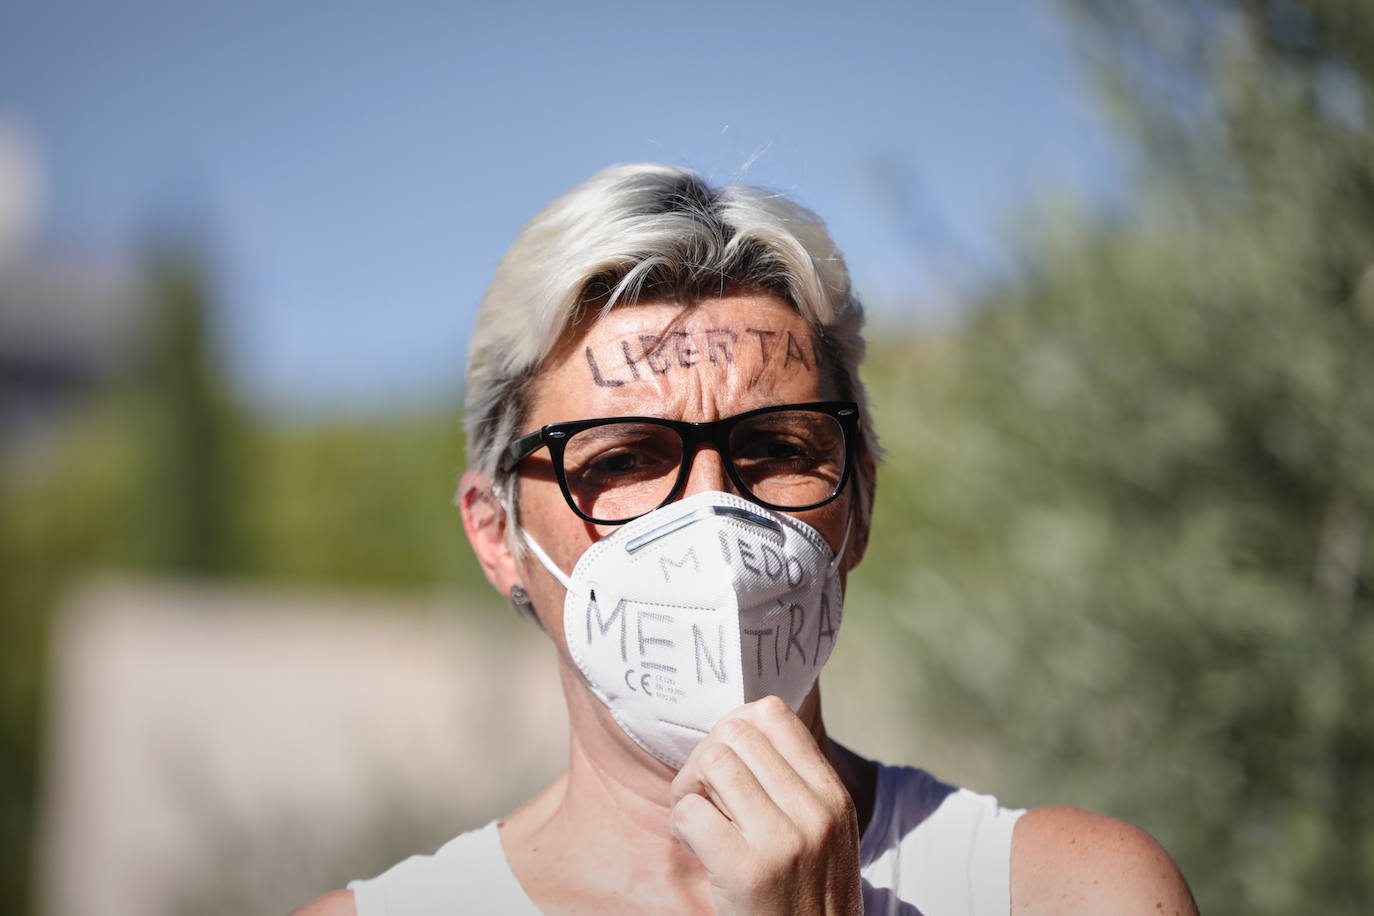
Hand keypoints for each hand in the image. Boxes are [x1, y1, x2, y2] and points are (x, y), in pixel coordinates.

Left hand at [668, 696, 863, 915]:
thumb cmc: (806, 896)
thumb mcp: (823, 833)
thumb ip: (794, 784)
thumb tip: (739, 725)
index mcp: (832, 796)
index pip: (771, 714)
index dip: (734, 729)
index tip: (727, 763)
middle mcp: (814, 811)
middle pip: (734, 734)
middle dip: (705, 758)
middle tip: (703, 795)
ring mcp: (784, 840)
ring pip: (712, 763)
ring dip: (688, 789)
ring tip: (696, 819)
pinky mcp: (748, 871)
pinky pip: (692, 811)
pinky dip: (681, 824)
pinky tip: (694, 846)